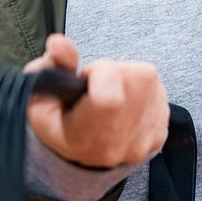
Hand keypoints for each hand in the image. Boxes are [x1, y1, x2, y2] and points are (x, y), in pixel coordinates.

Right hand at [24, 34, 169, 168]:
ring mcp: (146, 140)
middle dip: (115, 70)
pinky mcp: (161, 133)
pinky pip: (159, 92)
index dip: (100, 73)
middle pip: (137, 79)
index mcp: (86, 138)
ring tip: (110, 93)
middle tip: (97, 85)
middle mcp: (121, 144)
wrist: (82, 159)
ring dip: (129, 77)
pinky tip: (124, 102)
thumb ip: (52, 67)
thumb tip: (60, 42)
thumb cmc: (58, 124)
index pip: (110, 97)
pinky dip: (142, 89)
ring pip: (150, 79)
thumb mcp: (40, 98)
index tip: (87, 77)